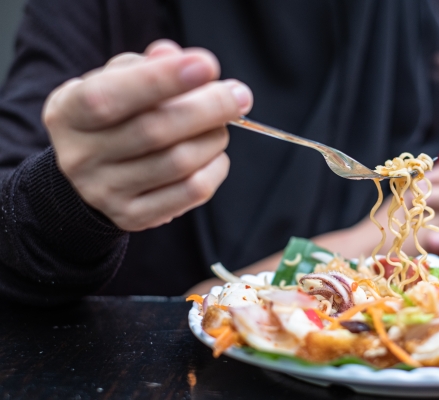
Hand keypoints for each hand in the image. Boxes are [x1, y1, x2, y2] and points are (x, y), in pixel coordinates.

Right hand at [43, 40, 252, 230]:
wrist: (90, 174)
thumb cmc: (113, 116)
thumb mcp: (113, 81)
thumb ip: (145, 66)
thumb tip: (175, 57)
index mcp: (68, 113)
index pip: (111, 96)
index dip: (161, 79)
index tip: (206, 65)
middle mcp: (81, 156)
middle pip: (155, 131)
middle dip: (208, 108)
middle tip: (239, 95)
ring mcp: (106, 192)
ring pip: (179, 162)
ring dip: (214, 137)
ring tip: (222, 125)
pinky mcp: (134, 216)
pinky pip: (191, 192)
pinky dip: (215, 168)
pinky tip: (215, 154)